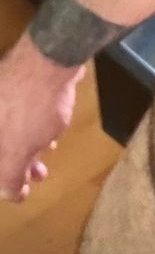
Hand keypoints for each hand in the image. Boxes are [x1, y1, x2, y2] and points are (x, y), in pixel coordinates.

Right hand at [0, 35, 84, 202]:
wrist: (50, 59)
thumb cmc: (30, 109)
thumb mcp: (16, 153)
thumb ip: (7, 177)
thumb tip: (10, 194)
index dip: (4, 178)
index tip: (20, 190)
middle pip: (1, 144)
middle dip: (18, 162)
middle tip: (38, 172)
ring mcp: (3, 94)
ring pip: (10, 127)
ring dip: (29, 143)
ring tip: (49, 149)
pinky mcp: (16, 82)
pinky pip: (21, 110)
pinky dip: (33, 123)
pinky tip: (51, 130)